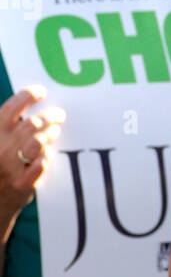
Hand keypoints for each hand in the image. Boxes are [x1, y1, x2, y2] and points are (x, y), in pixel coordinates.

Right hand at [0, 86, 65, 217]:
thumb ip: (6, 128)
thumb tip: (27, 106)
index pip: (10, 108)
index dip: (27, 96)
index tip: (41, 92)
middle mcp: (1, 149)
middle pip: (31, 124)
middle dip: (49, 115)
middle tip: (59, 114)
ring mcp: (11, 168)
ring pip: (38, 142)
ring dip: (51, 133)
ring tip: (55, 130)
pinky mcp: (22, 184)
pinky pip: (42, 164)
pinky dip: (47, 156)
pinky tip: (48, 153)